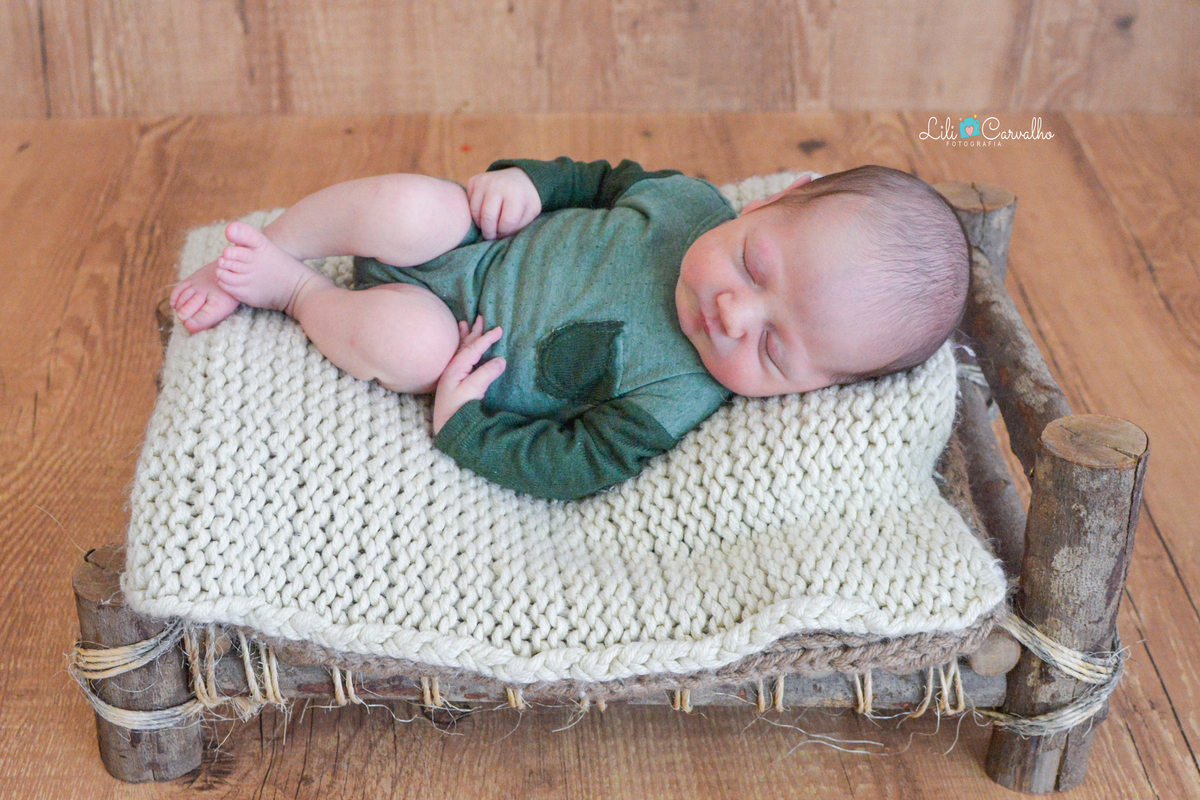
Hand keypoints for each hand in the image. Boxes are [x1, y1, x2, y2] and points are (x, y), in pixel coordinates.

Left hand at [432, 317, 506, 433]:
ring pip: (460, 350)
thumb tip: (501, 360)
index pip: (473, 348)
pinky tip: (462, 348)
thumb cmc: (458, 409)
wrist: (446, 427)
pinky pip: (459, 358)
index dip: (487, 338)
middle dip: (473, 331)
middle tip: (479, 317)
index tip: (499, 329)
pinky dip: (462, 348)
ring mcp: (452, 375)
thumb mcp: (473, 390)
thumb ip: (486, 373)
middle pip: (464, 345)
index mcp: (456, 367)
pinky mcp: (453, 383)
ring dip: (464, 337)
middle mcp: (452, 368)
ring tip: (464, 324)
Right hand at [465, 168, 541, 239]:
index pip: (507, 222)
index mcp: (516, 193)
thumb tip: (498, 237)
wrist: (518, 177)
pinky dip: (475, 212)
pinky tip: (483, 210)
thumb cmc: (525, 200)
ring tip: (489, 224)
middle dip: (489, 232)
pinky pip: (469, 204)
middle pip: (488, 217)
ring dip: (481, 223)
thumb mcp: (530, 213)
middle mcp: (498, 184)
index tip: (504, 232)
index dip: (505, 232)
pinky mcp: (473, 181)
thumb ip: (518, 226)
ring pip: (475, 212)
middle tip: (491, 236)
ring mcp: (483, 181)